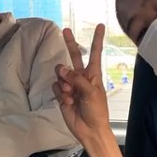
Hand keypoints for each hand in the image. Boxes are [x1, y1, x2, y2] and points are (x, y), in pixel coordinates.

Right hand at [52, 24, 111, 144]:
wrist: (89, 130)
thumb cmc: (97, 111)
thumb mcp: (91, 92)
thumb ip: (77, 78)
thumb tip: (62, 69)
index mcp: (93, 74)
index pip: (94, 53)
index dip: (97, 40)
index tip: (101, 26)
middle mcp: (81, 77)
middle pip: (74, 56)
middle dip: (69, 43)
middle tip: (65, 30)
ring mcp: (70, 85)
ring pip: (60, 73)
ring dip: (63, 82)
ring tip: (70, 94)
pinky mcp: (61, 95)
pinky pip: (56, 86)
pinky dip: (60, 93)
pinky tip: (66, 101)